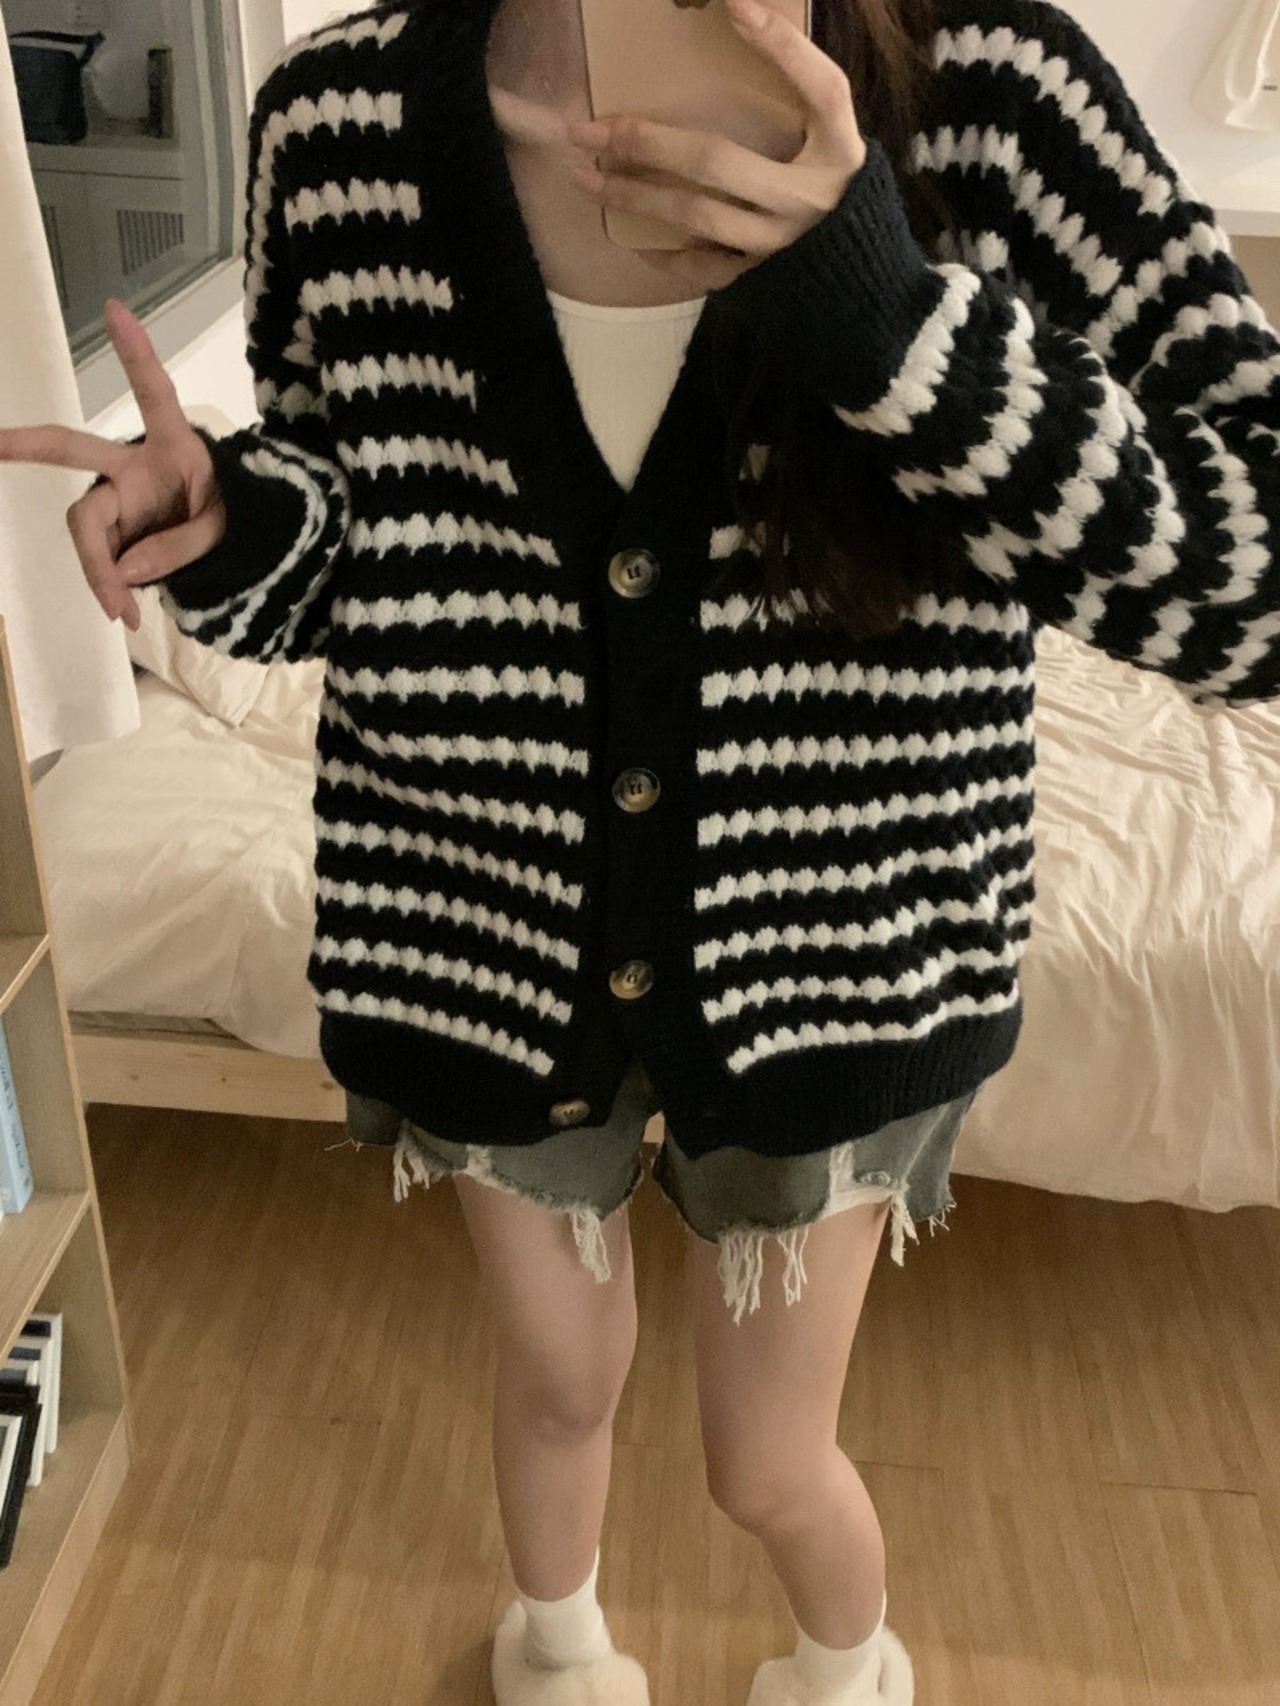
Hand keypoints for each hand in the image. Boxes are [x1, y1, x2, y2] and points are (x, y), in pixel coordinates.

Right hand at [0, 299, 225, 631]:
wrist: (241, 554)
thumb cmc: (242, 524)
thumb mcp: (227, 533)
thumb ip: (180, 547)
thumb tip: (121, 569)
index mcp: (173, 446)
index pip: (154, 393)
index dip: (136, 354)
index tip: (117, 308)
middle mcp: (134, 466)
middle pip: (72, 452)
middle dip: (28, 444)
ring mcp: (119, 500)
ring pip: (86, 527)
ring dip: (99, 570)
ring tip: (123, 611)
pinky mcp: (114, 532)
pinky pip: (99, 559)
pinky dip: (108, 587)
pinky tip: (123, 612)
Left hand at [566, 0, 866, 293]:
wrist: (856, 271)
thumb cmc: (830, 183)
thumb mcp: (828, 134)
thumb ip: (796, 87)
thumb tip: (737, 16)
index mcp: (839, 149)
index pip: (822, 90)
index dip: (782, 48)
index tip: (735, 4)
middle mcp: (809, 195)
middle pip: (717, 162)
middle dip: (646, 143)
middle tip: (589, 130)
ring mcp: (781, 241)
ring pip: (697, 215)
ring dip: (635, 197)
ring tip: (587, 179)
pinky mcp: (762, 275)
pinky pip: (703, 267)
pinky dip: (664, 254)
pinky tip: (630, 237)